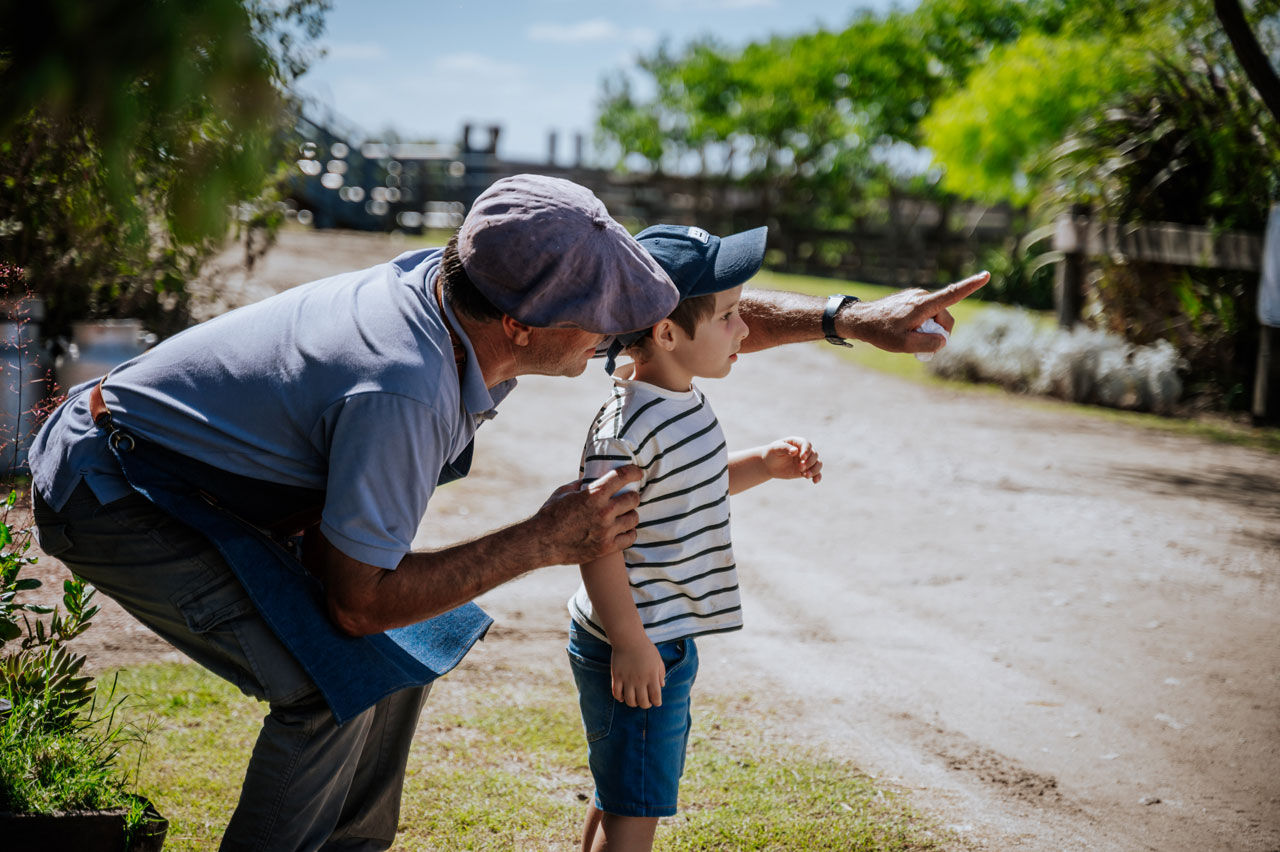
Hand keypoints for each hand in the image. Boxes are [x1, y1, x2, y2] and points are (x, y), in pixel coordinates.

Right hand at [535, 465, 642, 564]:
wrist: (541, 543)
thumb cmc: (550, 515)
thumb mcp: (564, 492)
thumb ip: (581, 484)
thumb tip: (591, 480)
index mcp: (593, 494)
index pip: (621, 476)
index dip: (633, 472)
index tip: (637, 473)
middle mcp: (603, 512)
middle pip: (633, 499)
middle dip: (631, 496)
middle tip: (627, 498)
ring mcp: (606, 531)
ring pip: (634, 518)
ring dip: (630, 515)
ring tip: (624, 515)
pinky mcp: (606, 547)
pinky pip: (630, 537)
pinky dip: (628, 533)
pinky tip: (623, 530)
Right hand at [611, 638, 664, 707]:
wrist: (629, 639)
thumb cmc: (645, 648)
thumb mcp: (657, 660)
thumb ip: (661, 673)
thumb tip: (662, 686)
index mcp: (652, 677)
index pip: (656, 698)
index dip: (656, 702)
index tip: (656, 701)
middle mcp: (640, 680)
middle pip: (643, 703)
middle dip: (645, 705)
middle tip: (645, 701)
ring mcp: (627, 679)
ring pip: (630, 701)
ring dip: (633, 703)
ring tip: (635, 699)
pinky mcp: (616, 677)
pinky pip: (617, 694)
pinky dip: (620, 698)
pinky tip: (623, 696)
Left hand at [761, 437, 821, 483]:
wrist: (769, 464)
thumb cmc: (771, 453)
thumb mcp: (775, 449)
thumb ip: (785, 448)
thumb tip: (795, 451)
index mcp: (797, 442)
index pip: (806, 444)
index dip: (806, 450)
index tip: (803, 457)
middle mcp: (804, 451)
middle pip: (814, 454)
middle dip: (809, 462)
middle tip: (800, 468)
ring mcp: (806, 461)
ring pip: (818, 463)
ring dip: (814, 470)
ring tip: (806, 476)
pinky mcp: (806, 470)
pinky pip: (816, 473)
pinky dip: (817, 476)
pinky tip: (814, 481)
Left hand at [838, 272, 988, 353]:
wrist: (858, 320)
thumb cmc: (880, 332)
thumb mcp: (904, 344)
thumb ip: (928, 344)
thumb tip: (943, 340)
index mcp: (923, 304)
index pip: (952, 295)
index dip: (971, 286)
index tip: (985, 275)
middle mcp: (921, 296)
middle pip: (945, 316)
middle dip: (938, 332)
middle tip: (918, 343)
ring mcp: (916, 296)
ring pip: (935, 317)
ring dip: (928, 329)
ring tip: (906, 335)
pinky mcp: (911, 299)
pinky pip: (925, 314)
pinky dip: (921, 325)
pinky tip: (904, 330)